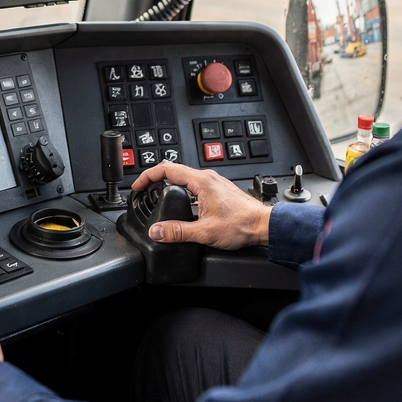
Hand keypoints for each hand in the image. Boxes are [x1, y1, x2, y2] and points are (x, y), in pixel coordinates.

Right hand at [131, 161, 270, 248]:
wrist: (263, 226)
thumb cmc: (242, 225)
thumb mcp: (206, 232)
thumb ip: (178, 232)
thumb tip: (157, 231)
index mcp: (201, 181)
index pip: (166, 169)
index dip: (147, 176)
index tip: (137, 185)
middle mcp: (207, 178)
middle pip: (174, 170)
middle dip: (155, 178)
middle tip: (143, 190)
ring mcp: (214, 183)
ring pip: (185, 177)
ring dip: (169, 184)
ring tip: (158, 195)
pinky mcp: (218, 190)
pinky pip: (194, 184)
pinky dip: (182, 190)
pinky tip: (182, 205)